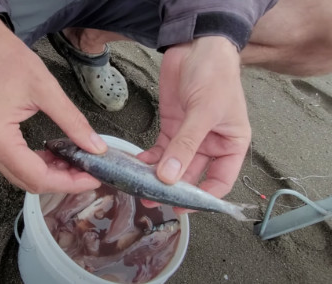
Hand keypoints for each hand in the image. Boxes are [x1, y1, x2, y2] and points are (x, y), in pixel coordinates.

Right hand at [0, 16, 106, 193]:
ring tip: (78, 164)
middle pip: (30, 181)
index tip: (93, 179)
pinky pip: (17, 163)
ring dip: (53, 174)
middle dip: (63, 181)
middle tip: (90, 173)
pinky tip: (59, 157)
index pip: (37, 176)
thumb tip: (97, 147)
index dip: (69, 183)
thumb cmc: (8, 60)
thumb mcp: (47, 90)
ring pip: (23, 176)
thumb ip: (74, 122)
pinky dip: (40, 165)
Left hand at [139, 37, 250, 212]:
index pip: (220, 181)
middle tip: (154, 200)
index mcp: (231, 145)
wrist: (197, 46)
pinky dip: (150, 157)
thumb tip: (170, 176)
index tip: (182, 207)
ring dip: (158, 176)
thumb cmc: (215, 75)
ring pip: (174, 164)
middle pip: (193, 175)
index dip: (203, 197)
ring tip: (141, 187)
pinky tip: (138, 163)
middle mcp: (211, 144)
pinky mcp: (172, 127)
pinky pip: (161, 149)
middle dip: (174, 188)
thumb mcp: (204, 112)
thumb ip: (187, 145)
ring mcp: (190, 137)